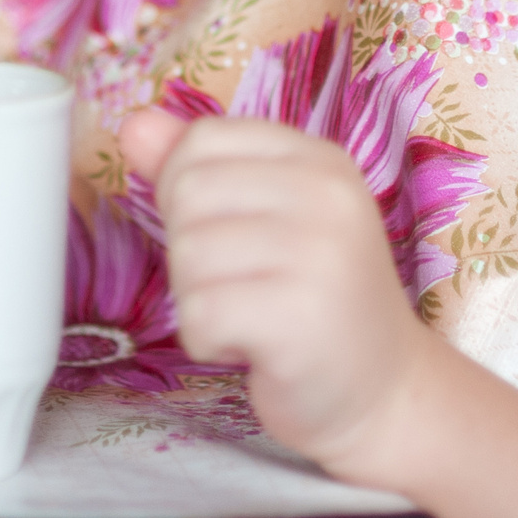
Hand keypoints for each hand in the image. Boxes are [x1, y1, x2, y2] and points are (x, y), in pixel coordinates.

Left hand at [121, 107, 435, 483]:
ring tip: (252, 315)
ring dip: (199, 299)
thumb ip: (199, 168)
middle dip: (190, 251)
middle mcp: (328, 194)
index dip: (185, 190)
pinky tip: (251, 348)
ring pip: (187, 255)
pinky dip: (207, 341)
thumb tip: (133, 124)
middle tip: (243, 284)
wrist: (384, 392)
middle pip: (187, 193)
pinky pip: (199, 314)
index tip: (229, 233)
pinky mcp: (302, 318)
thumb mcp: (265, 218)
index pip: (204, 138)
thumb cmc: (315, 301)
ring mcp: (321, 254)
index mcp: (320, 159)